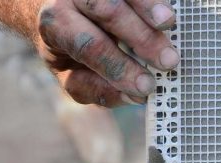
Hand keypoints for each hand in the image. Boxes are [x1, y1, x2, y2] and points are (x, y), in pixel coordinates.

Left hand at [35, 0, 178, 106]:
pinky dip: (151, 0)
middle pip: (107, 12)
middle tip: (168, 61)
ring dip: (148, 8)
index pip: (87, 45)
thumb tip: (135, 96)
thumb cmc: (67, 45)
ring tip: (169, 25)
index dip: (119, 66)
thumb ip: (96, 88)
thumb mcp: (69, 73)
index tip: (146, 87)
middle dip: (141, 38)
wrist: (52, 5)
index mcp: (55, 24)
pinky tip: (166, 13)